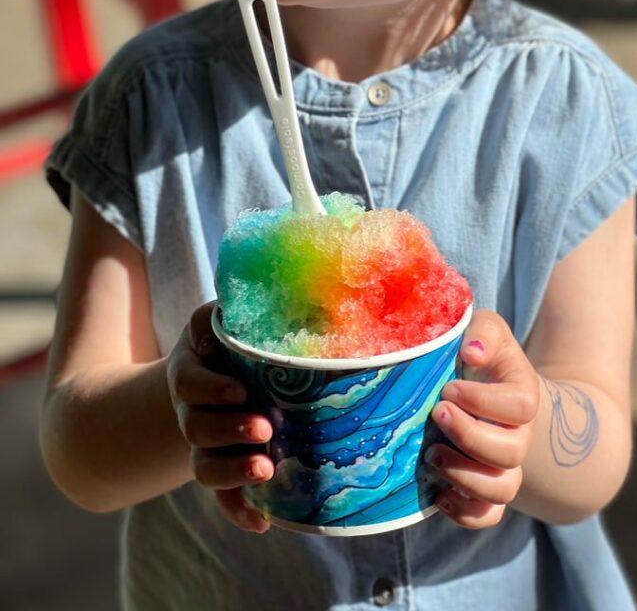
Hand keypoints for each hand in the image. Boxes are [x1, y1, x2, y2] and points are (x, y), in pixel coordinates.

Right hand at [166, 301, 273, 531]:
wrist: (210, 377)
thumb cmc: (225, 340)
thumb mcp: (220, 319)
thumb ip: (231, 308)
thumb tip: (262, 295)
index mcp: (190, 373)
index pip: (190, 382)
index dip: (211, 389)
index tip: (240, 389)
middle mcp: (191, 412)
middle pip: (197, 428)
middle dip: (230, 430)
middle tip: (265, 429)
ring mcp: (204, 445)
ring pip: (206, 467)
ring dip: (234, 471)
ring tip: (266, 470)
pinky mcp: (221, 468)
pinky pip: (223, 497)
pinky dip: (239, 511)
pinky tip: (262, 522)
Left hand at [427, 309, 538, 528]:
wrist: (492, 386)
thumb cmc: (482, 353)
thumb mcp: (486, 329)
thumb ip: (483, 332)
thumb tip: (472, 353)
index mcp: (523, 394)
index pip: (521, 406)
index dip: (484, 401)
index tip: (449, 388)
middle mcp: (520, 434)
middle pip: (512, 452)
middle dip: (469, 436)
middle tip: (436, 413)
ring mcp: (506, 465)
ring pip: (502, 490)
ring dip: (464, 476)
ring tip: (431, 453)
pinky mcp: (487, 489)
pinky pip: (488, 515)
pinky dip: (463, 512)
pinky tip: (437, 492)